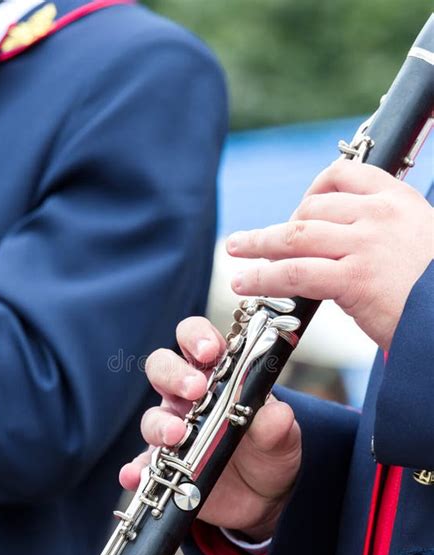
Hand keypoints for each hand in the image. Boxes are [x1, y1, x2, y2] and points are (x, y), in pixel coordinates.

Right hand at [119, 317, 301, 541]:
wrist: (263, 502)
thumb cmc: (268, 455)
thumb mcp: (282, 441)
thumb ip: (278, 426)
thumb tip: (278, 414)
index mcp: (217, 377)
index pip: (197, 340)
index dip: (197, 337)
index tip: (210, 351)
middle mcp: (188, 399)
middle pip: (163, 368)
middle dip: (174, 374)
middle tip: (195, 389)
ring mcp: (172, 433)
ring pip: (151, 416)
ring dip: (160, 424)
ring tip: (177, 436)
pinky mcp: (162, 468)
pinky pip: (140, 466)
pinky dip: (135, 470)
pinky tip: (136, 476)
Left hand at [228, 161, 432, 350]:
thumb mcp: (417, 248)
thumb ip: (382, 238)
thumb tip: (343, 251)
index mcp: (399, 201)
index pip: (344, 176)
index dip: (312, 190)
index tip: (297, 208)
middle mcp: (380, 215)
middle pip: (311, 209)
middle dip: (278, 227)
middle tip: (253, 241)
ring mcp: (366, 244)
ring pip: (295, 236)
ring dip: (258, 245)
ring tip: (235, 252)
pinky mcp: (354, 278)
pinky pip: (295, 272)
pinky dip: (263, 277)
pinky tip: (245, 282)